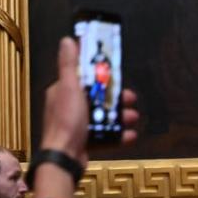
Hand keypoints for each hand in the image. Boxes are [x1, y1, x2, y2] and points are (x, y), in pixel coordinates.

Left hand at [34, 38, 138, 197]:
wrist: (64, 157)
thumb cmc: (66, 120)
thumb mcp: (69, 87)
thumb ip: (69, 65)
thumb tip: (67, 40)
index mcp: (62, 92)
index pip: (84, 78)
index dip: (102, 76)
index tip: (117, 75)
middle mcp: (68, 108)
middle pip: (97, 98)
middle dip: (116, 98)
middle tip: (132, 99)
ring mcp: (77, 126)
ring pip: (104, 117)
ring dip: (121, 117)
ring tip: (134, 118)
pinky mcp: (85, 142)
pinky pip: (105, 136)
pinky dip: (118, 136)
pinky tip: (130, 136)